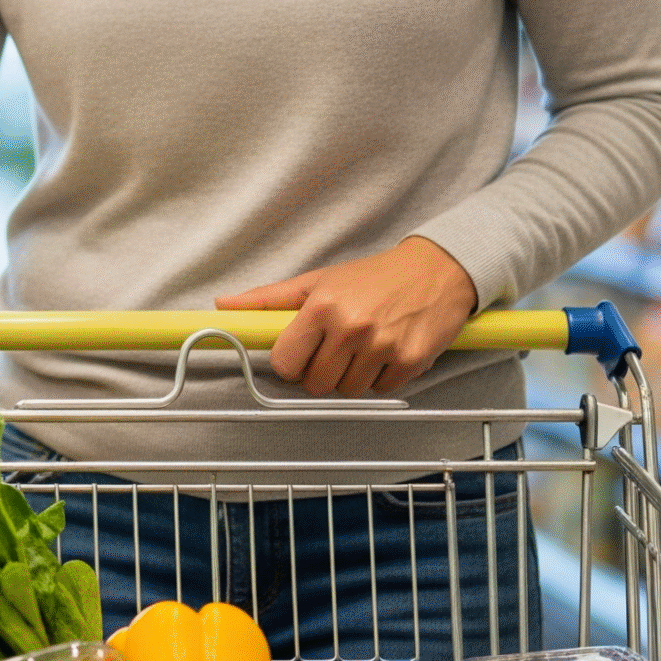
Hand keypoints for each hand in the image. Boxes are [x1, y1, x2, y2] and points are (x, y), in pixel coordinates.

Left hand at [213, 237, 477, 396]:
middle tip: (337, 349)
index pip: (286, 363)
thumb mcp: (318, 280)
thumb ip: (269, 299)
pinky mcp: (413, 360)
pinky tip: (388, 351)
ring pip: (349, 391)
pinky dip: (383, 377)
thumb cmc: (372, 276)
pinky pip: (382, 390)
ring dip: (353, 376)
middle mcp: (352, 327)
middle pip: (316, 384)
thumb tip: (223, 305)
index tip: (302, 354)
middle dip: (323, 372)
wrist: (438, 269)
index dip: (292, 363)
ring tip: (364, 347)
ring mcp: (383, 346)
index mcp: (322, 307)